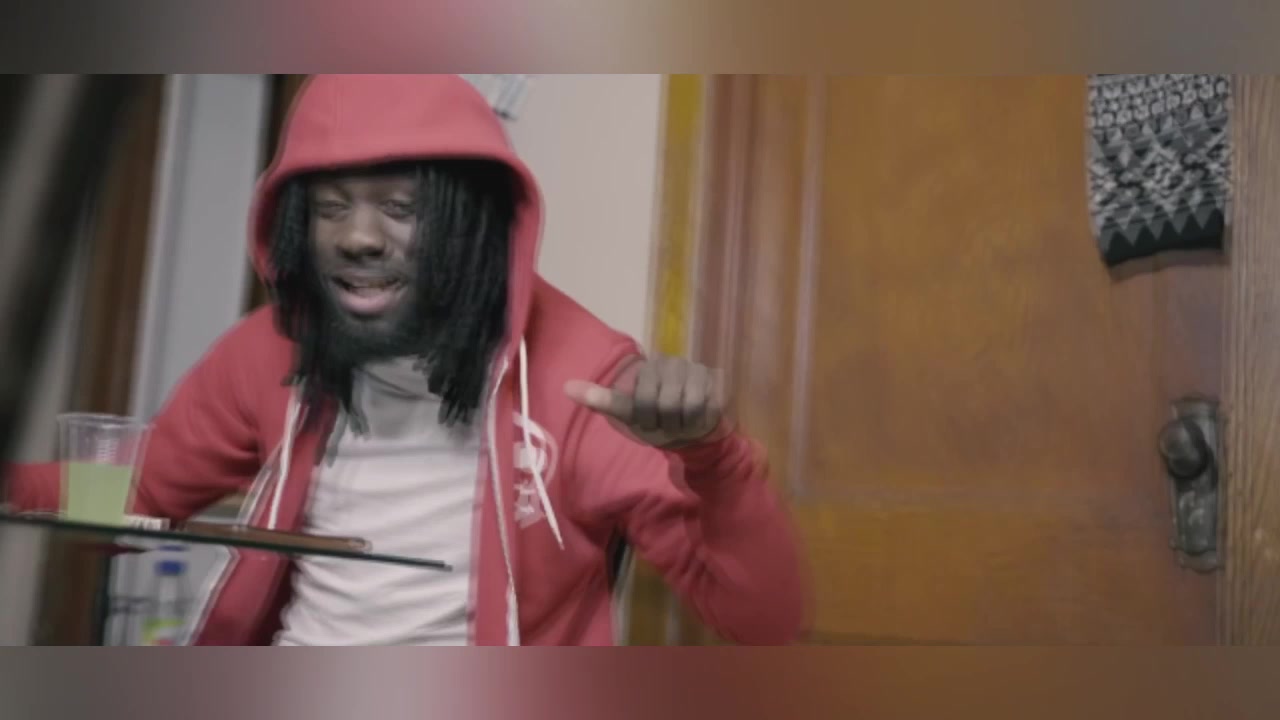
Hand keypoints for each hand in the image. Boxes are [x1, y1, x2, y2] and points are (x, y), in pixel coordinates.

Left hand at [565, 354, 729, 448]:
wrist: (699, 434)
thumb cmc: (661, 422)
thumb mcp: (630, 415)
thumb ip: (603, 400)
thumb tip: (567, 386)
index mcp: (649, 368)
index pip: (638, 400)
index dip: (645, 419)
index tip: (650, 422)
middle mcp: (673, 363)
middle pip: (661, 404)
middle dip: (664, 424)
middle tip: (668, 424)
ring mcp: (697, 370)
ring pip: (683, 407)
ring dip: (682, 425)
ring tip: (684, 422)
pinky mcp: (717, 382)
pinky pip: (704, 409)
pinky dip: (700, 422)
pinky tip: (701, 418)